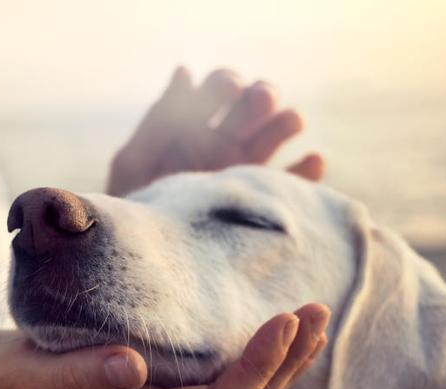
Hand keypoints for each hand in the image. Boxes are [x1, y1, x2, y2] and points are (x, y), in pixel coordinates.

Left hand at [107, 67, 324, 196]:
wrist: (146, 262)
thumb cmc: (133, 210)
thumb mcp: (135, 164)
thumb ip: (159, 120)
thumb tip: (185, 70)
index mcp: (194, 127)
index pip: (219, 89)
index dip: (226, 83)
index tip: (229, 88)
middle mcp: (225, 144)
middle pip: (254, 106)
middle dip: (260, 96)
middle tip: (260, 100)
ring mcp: (247, 172)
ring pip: (277, 135)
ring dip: (286, 122)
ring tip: (289, 121)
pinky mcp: (264, 203)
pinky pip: (294, 183)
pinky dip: (308, 170)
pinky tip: (312, 161)